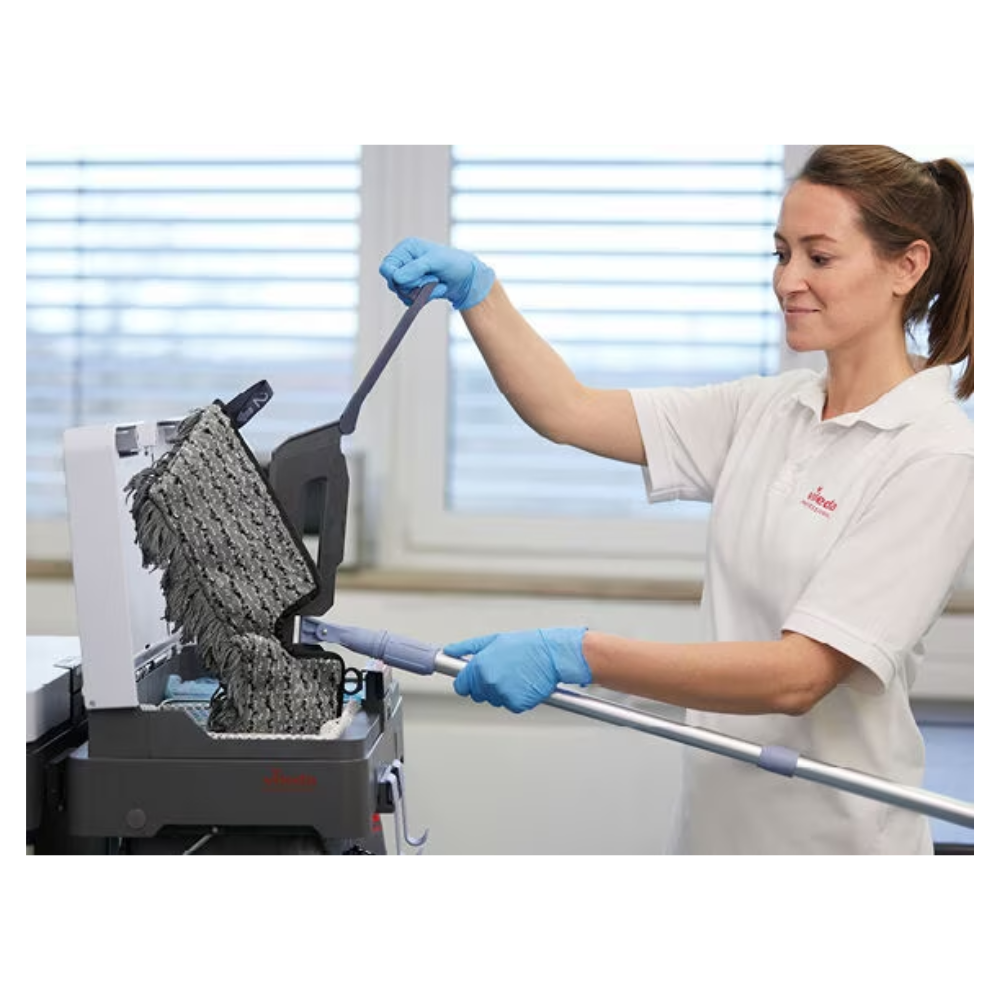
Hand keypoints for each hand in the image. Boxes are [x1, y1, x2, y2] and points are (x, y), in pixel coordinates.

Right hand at [379, 237, 494, 309]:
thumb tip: (396, 278)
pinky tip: (436, 289)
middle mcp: (404, 262)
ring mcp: (409, 277)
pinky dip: (424, 298)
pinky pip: (410, 301)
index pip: (387, 267)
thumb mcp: (434, 261)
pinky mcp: (415, 290)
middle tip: (431, 278)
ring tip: (436, 282)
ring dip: (421, 292)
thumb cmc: (453, 262)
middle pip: (393, 283)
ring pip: (402, 294)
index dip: (393, 277)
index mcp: (406, 249)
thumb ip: (415, 269)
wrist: (467, 277)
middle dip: (413, 284)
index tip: (405, 281)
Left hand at [445, 627, 590, 713]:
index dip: (468, 682)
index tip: (475, 679)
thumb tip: (449, 650)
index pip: (461, 685)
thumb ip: (467, 648)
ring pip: (494, 700)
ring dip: (503, 692)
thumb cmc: (526, 646)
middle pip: (477, 694)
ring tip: (516, 675)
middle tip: (504, 672)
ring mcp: (502, 694)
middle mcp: (488, 681)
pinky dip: (517, 699)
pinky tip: (524, 684)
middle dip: (487, 686)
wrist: (552, 655)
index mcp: (480, 666)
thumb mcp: (494, 641)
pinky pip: (511, 706)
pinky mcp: (516, 704)